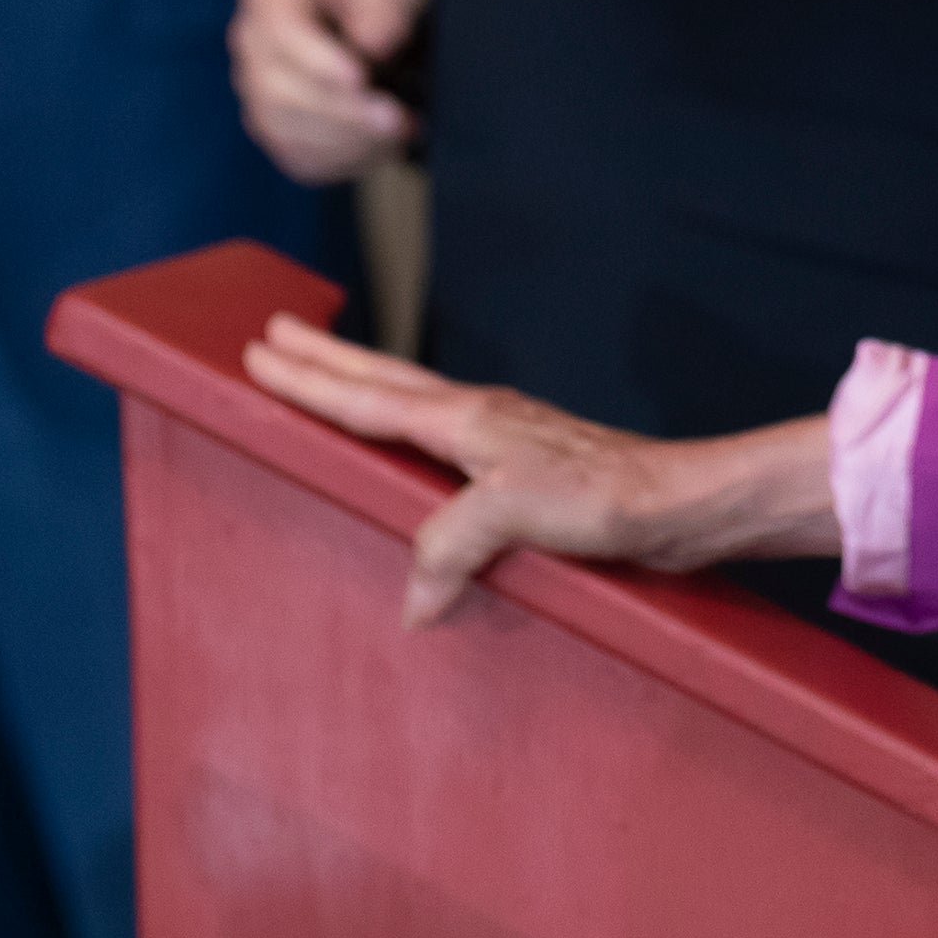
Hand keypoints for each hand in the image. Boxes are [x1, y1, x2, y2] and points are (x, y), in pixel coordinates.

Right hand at [231, 0, 429, 183]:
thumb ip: (384, 2)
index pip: (280, 32)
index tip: (363, 78)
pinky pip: (298, 157)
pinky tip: (382, 148)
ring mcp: (257, 89)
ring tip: (400, 133)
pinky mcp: (276, 128)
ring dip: (345, 141)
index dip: (319, 62)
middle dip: (341, 111)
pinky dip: (341, 160)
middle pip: (276, 90)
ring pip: (284, 130)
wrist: (372, 6)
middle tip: (397, 118)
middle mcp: (251, 42)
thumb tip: (375, 46)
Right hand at [240, 313, 834, 624]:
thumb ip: (449, 545)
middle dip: (325, 359)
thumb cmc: (606, 498)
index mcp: (465, 421)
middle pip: (382, 379)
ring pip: (410, 404)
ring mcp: (502, 442)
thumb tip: (412, 603)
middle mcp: (478, 420)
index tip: (258, 354)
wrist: (679, 505)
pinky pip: (439, 447)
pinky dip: (404, 433)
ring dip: (361, 386)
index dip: (310, 381)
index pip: (366, 396)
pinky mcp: (525, 474)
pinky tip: (410, 457)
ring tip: (326, 377)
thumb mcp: (516, 514)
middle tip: (273, 334)